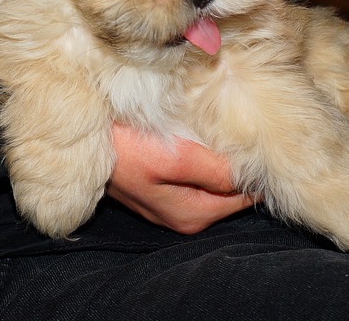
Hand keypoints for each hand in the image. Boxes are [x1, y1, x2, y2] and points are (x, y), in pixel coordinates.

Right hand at [107, 123, 252, 233]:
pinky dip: (206, 157)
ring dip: (224, 159)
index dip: (257, 171)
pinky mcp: (161, 186)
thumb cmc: (127, 148)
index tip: (265, 144)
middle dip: (242, 165)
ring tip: (232, 131)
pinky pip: (198, 174)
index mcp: (193, 215)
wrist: (83, 138)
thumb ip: (217, 171)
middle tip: (251, 132)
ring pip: (215, 181)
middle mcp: (185, 216)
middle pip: (231, 191)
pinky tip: (206, 136)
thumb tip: (254, 175)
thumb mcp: (176, 158)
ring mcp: (172, 203)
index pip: (245, 197)